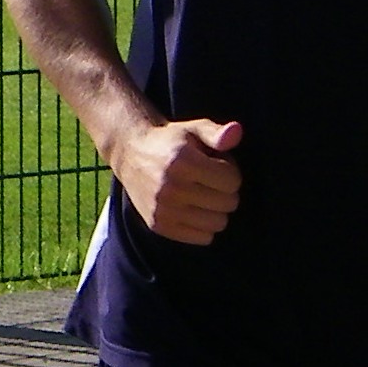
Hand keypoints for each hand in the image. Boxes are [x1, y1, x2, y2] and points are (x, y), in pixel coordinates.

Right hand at [115, 118, 242, 244]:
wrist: (130, 153)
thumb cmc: (171, 141)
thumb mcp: (195, 129)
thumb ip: (217, 133)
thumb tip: (237, 131)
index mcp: (182, 161)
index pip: (232, 181)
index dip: (230, 170)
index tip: (217, 164)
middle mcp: (171, 188)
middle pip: (228, 203)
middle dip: (226, 190)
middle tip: (210, 179)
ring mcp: (163, 210)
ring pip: (219, 223)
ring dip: (217, 209)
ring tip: (203, 193)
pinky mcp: (159, 226)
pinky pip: (204, 237)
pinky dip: (206, 225)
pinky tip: (195, 208)